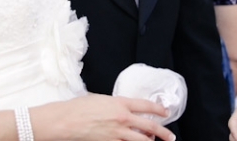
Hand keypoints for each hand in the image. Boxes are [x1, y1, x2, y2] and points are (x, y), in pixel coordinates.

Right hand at [34, 93, 175, 140]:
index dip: (159, 109)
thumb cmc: (78, 108)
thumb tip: (122, 109)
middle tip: (170, 136)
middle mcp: (123, 118)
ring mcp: (118, 133)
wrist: (66, 120)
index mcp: (120, 103)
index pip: (146, 106)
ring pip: (142, 140)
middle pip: (150, 126)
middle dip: (163, 133)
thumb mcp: (100, 99)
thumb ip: (114, 105)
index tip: (165, 112)